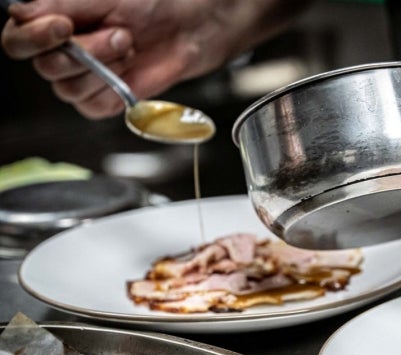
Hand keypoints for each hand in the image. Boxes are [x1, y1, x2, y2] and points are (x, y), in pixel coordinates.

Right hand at [1, 0, 312, 118]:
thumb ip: (63, 5)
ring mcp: (81, 79)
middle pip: (46, 68)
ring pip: (71, 90)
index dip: (33, 38)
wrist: (189, 28)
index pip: (16, 41)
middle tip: (120, 34)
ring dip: (105, 68)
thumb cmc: (152, 5)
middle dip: (86, 52)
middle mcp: (60, 52)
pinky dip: (114, 90)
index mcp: (50, 22)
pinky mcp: (103, 101)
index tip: (61, 26)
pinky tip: (130, 71)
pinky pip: (94, 106)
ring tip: (129, 46)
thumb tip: (19, 12)